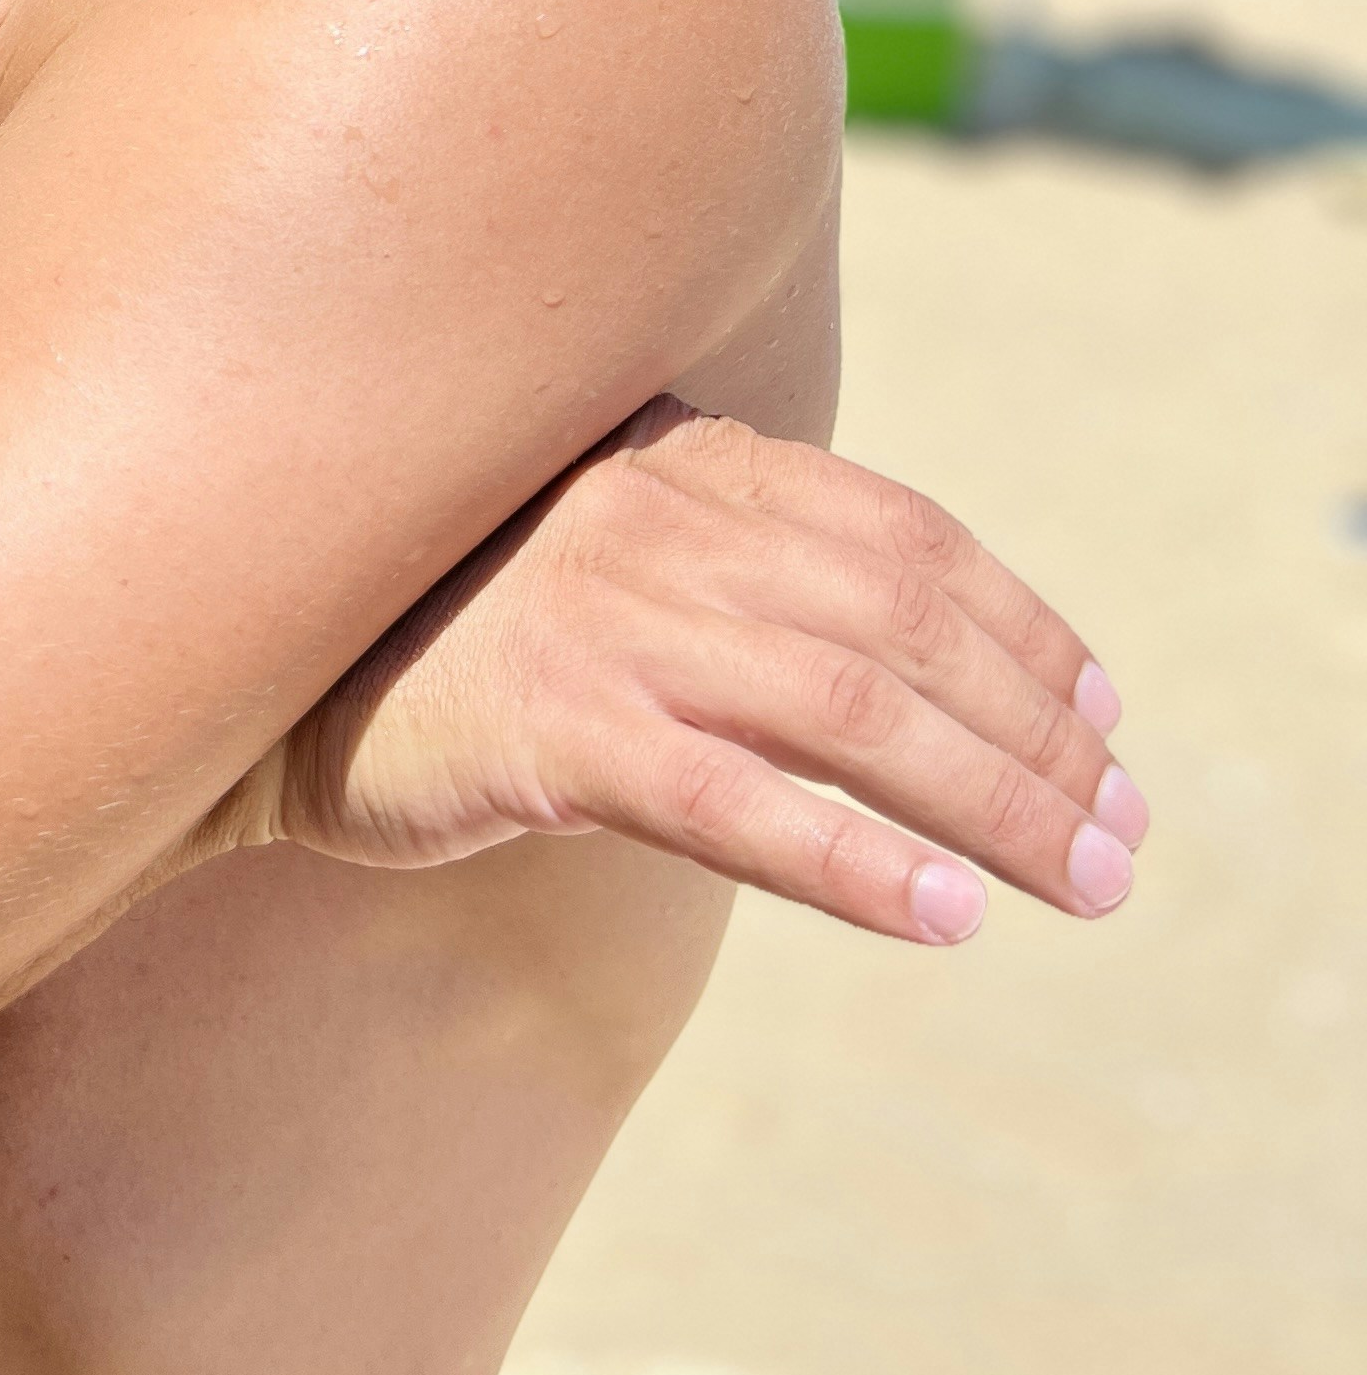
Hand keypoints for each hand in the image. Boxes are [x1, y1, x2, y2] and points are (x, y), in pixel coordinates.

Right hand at [268, 399, 1144, 944]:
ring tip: (1078, 884)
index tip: (1102, 716)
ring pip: (855, 714)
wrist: (251, 679)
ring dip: (996, 804)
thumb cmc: (441, 628)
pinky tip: (947, 915)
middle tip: (1123, 834)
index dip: (1022, 627)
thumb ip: (723, 564)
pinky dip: (863, 864)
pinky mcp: (555, 732)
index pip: (904, 534)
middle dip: (1039, 736)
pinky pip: (743, 807)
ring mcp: (605, 621)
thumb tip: (896, 662)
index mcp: (679, 459)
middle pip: (906, 627)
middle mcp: (656, 521)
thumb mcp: (596, 552)